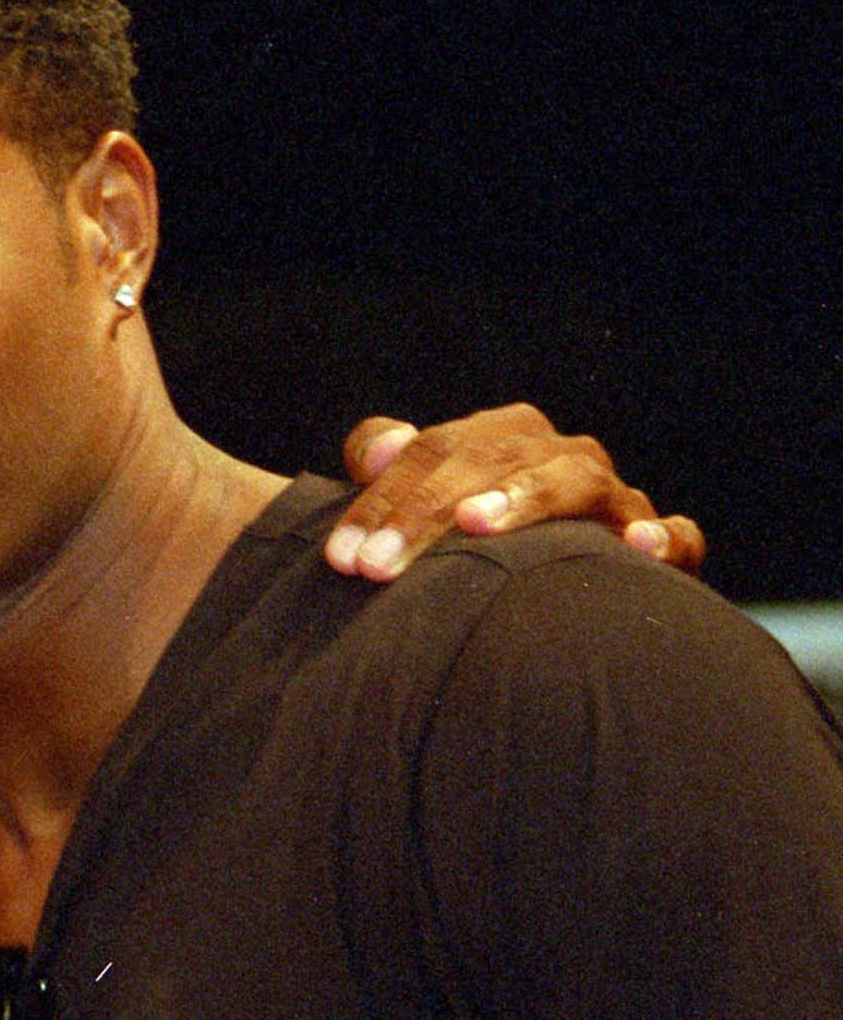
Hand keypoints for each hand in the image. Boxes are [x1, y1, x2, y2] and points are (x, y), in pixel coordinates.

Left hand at [323, 406, 705, 580]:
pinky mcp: (661, 546)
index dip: (380, 501)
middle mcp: (559, 455)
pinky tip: (637, 545)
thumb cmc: (469, 536)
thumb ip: (385, 458)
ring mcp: (613, 496)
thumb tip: (377, 452)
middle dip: (424, 512)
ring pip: (575, 481)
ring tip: (476, 524)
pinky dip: (665, 535)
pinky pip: (678, 533)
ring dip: (525, 499)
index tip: (342, 558)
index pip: (430, 450)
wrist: (554, 583)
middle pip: (491, 461)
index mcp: (501, 436)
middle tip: (377, 567)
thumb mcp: (418, 493)